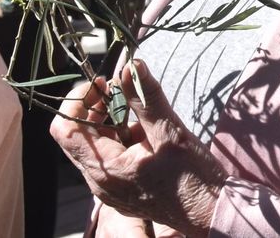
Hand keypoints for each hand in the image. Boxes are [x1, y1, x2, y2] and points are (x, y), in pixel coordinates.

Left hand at [50, 60, 227, 236]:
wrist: (212, 213)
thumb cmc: (195, 178)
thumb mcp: (171, 132)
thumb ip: (147, 98)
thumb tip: (131, 65)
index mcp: (106, 169)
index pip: (66, 130)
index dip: (77, 101)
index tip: (103, 83)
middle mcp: (99, 183)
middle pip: (78, 138)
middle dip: (95, 108)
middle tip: (120, 89)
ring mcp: (109, 191)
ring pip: (95, 148)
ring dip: (111, 123)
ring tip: (141, 114)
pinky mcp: (121, 192)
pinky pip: (109, 161)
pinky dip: (121, 141)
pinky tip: (148, 136)